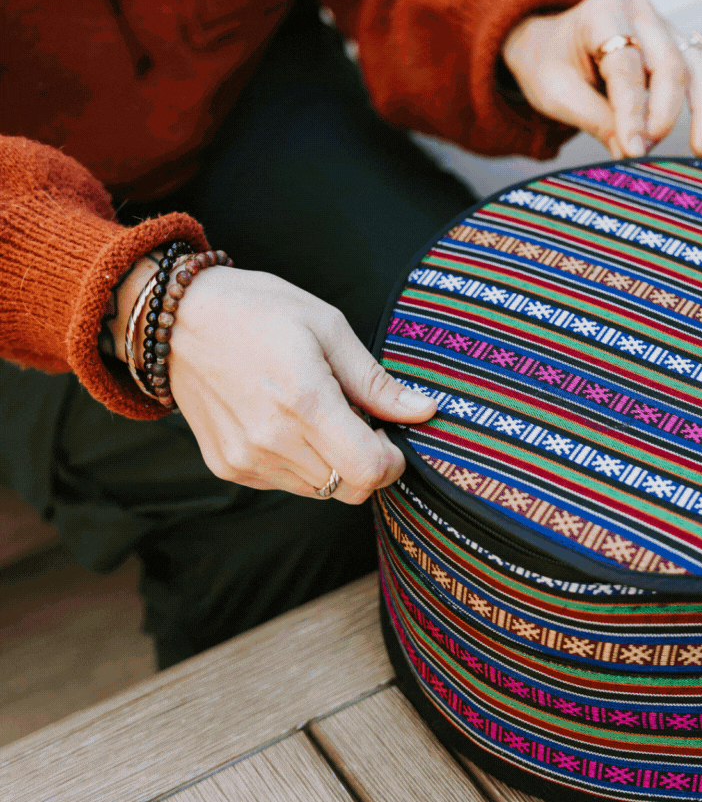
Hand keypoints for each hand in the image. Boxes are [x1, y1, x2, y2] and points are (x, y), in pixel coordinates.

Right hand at [160, 266, 436, 503]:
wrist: (178, 319)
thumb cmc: (257, 310)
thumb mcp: (327, 327)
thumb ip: (376, 381)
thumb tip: (424, 411)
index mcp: (304, 402)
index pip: (370, 472)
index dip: (392, 460)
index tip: (385, 432)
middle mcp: (272, 441)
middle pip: (350, 489)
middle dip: (366, 460)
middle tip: (352, 417)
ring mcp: (246, 459)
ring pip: (320, 491)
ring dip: (333, 463)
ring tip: (314, 413)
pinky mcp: (228, 467)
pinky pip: (286, 484)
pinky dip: (301, 463)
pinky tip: (286, 422)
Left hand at [501, 0, 701, 158]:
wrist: (548, 43)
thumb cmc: (548, 66)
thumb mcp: (555, 92)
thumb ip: (594, 119)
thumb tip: (632, 154)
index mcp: (602, 13)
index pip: (626, 66)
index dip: (631, 111)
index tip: (633, 151)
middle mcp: (639, 13)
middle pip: (668, 63)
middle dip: (666, 112)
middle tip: (653, 149)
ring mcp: (663, 26)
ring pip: (695, 66)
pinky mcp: (676, 46)